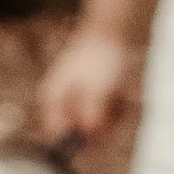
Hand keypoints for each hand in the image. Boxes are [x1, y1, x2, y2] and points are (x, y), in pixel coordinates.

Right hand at [39, 25, 142, 143]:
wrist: (110, 33)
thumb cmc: (100, 59)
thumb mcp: (97, 90)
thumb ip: (91, 115)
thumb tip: (88, 137)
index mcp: (52, 99)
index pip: (57, 133)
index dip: (77, 140)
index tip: (100, 136)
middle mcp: (61, 103)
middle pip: (79, 133)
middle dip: (101, 127)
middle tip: (114, 111)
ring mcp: (76, 100)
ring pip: (95, 126)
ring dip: (112, 118)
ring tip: (118, 98)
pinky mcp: (91, 99)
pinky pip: (104, 116)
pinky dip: (116, 110)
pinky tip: (120, 96)